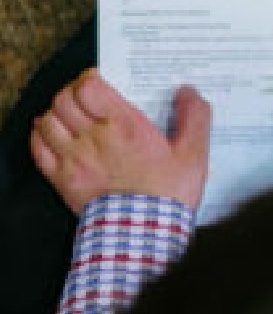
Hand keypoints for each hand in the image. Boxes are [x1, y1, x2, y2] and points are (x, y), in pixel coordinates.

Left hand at [30, 69, 211, 214]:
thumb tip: (188, 92)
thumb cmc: (168, 194)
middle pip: (65, 99)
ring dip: (56, 112)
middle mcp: (94, 138)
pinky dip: (40, 135)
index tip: (99, 81)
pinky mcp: (62, 179)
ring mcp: (74, 159)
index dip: (90, 78)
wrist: (144, 235)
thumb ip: (194, 118)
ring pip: (48, 120)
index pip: (89, 87)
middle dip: (73, 92)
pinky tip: (53, 135)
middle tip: (86, 97)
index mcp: (125, 126)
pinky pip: (38, 148)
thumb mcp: (194, 155)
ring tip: (70, 115)